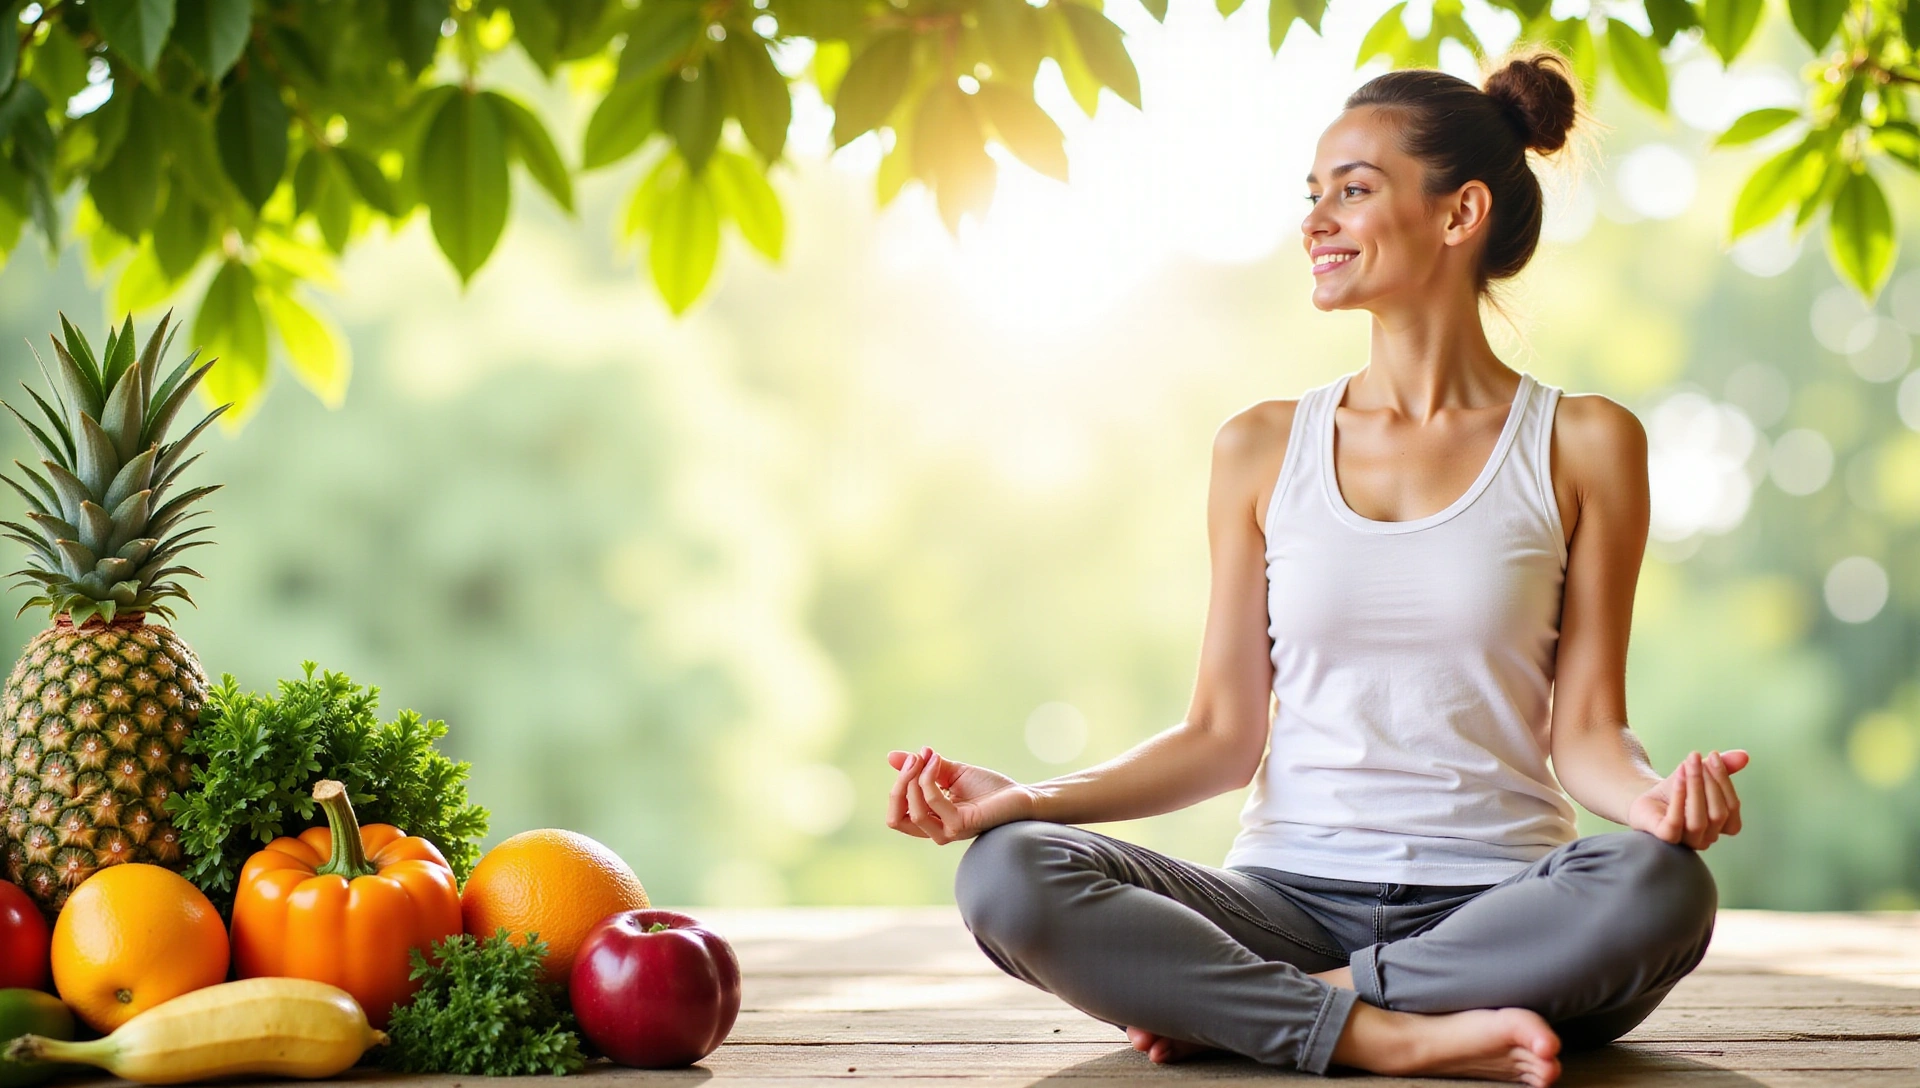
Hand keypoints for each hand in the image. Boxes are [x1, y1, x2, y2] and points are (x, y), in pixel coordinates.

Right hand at [884, 746, 1033, 844]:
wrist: (1021, 795)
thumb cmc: (988, 788)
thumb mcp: (950, 772)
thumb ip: (922, 768)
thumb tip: (892, 756)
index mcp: (932, 820)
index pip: (897, 814)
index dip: (898, 786)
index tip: (913, 757)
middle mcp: (937, 830)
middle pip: (896, 818)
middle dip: (899, 784)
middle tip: (914, 758)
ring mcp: (949, 830)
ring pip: (913, 812)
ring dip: (914, 779)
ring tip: (928, 757)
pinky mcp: (961, 824)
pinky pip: (933, 803)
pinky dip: (929, 778)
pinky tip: (937, 761)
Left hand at [1627, 749, 1748, 849]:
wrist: (1647, 799)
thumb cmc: (1678, 790)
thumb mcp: (1702, 775)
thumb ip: (1725, 767)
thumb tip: (1744, 755)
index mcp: (1722, 825)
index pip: (1733, 807)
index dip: (1724, 780)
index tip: (1714, 755)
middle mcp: (1708, 837)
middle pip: (1718, 813)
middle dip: (1709, 782)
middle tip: (1695, 758)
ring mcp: (1688, 840)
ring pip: (1698, 820)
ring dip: (1694, 787)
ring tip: (1687, 763)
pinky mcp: (1667, 837)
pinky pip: (1676, 822)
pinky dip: (1679, 797)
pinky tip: (1679, 776)